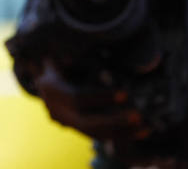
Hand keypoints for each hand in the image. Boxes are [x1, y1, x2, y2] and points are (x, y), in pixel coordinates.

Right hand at [31, 61, 150, 142]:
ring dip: (122, 132)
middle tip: (139, 116)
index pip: (77, 98)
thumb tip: (93, 60)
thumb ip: (78, 58)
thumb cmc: (58, 57)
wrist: (41, 76)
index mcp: (52, 90)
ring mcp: (67, 123)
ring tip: (146, 128)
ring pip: (95, 134)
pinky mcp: (77, 129)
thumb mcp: (64, 52)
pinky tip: (140, 132)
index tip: (124, 94)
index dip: (100, 96)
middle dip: (114, 120)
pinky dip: (120, 135)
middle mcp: (57, 111)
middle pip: (87, 122)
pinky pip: (99, 136)